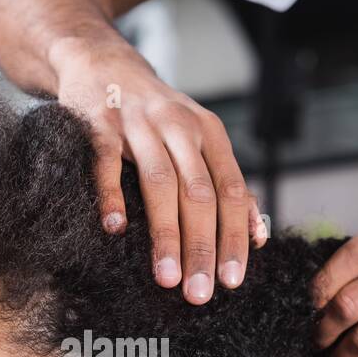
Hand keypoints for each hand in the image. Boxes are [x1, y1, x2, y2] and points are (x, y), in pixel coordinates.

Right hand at [53, 38, 266, 303]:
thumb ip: (227, 185)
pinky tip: (114, 228)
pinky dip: (111, 193)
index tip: (233, 281)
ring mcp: (138, 123)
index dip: (234, 237)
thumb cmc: (155, 116)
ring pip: (159, 182)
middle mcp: (179, 126)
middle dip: (202, 247)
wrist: (101, 63)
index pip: (231, 192)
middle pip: (199, 193)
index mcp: (209, 134)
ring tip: (166, 278)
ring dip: (165, 234)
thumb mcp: (198, 141)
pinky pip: (106, 160)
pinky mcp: (98, 122)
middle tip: (200, 293)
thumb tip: (259, 235)